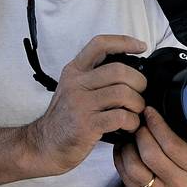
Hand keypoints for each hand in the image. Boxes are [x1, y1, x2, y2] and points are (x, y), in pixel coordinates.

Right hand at [22, 35, 147, 175]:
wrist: (45, 145)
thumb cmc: (65, 118)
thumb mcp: (73, 89)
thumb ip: (94, 77)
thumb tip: (129, 71)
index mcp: (74, 71)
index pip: (100, 44)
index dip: (124, 41)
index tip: (141, 46)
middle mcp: (76, 84)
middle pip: (119, 70)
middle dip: (139, 81)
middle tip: (141, 92)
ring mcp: (81, 104)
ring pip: (123, 93)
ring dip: (138, 104)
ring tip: (136, 111)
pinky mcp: (87, 125)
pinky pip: (121, 117)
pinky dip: (132, 121)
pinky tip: (130, 125)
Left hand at [114, 107, 186, 186]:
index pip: (172, 145)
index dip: (157, 125)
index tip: (150, 112)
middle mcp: (181, 186)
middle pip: (151, 154)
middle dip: (142, 132)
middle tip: (139, 121)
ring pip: (135, 167)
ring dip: (129, 146)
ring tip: (131, 134)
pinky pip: (127, 179)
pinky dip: (121, 160)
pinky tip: (123, 148)